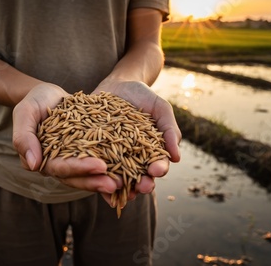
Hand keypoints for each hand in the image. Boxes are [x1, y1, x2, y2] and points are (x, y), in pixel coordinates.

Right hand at [12, 83, 118, 194]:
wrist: (51, 94)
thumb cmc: (36, 101)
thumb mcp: (25, 112)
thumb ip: (24, 137)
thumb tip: (34, 165)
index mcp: (44, 160)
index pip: (61, 168)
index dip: (80, 168)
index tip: (100, 166)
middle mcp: (62, 165)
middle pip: (80, 177)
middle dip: (98, 181)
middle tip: (117, 184)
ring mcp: (78, 160)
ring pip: (93, 175)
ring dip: (109, 180)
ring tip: (128, 183)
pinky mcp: (91, 153)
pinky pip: (105, 163)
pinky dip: (117, 169)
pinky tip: (133, 172)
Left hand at [93, 80, 181, 201]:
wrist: (118, 84)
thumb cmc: (144, 96)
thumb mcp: (161, 109)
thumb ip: (169, 131)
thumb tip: (177, 158)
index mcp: (151, 153)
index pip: (157, 165)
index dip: (159, 168)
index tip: (157, 169)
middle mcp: (132, 159)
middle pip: (138, 177)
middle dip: (141, 184)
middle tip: (142, 187)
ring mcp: (112, 157)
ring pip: (116, 177)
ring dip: (118, 186)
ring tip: (118, 187)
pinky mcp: (93, 152)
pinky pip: (94, 166)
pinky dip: (95, 176)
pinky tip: (95, 180)